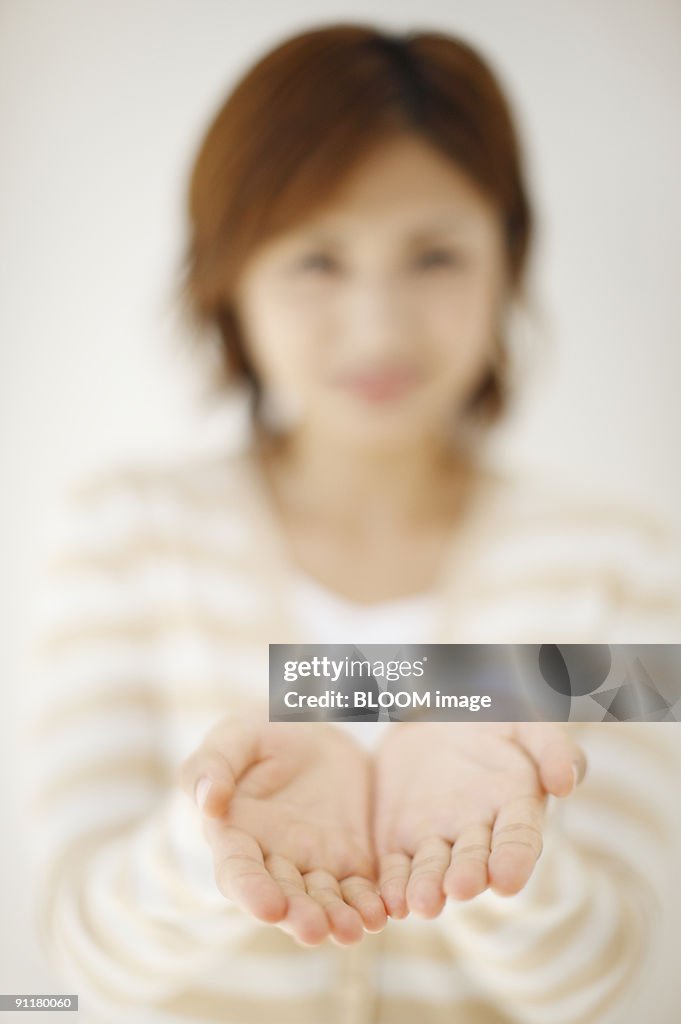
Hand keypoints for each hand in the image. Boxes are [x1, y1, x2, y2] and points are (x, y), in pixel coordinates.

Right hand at [180, 708, 386, 945]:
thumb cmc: (259, 734)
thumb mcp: (235, 737)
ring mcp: (312, 863)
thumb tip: (208, 802)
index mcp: (235, 836)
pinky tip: (380, 914)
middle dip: (298, 916)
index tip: (268, 907)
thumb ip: (215, 765)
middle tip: (314, 930)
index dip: (251, 891)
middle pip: (284, 897)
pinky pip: (359, 888)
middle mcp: (272, 860)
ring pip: (323, 901)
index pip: (238, 871)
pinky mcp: (349, 858)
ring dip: (336, 920)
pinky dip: (368, 905)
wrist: (311, 729)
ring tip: (353, 930)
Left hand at [373, 722, 586, 918]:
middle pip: (473, 860)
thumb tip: (565, 783)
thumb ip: (552, 748)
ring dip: (428, 889)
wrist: (436, 717)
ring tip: (421, 904)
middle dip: (468, 877)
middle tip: (460, 889)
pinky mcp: (398, 839)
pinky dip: (393, 885)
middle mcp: (477, 832)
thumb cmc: (493, 724)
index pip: (518, 839)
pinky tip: (389, 902)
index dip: (513, 860)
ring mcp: (436, 838)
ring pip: (432, 869)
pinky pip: (396, 866)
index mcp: (514, 808)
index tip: (506, 880)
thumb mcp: (525, 724)